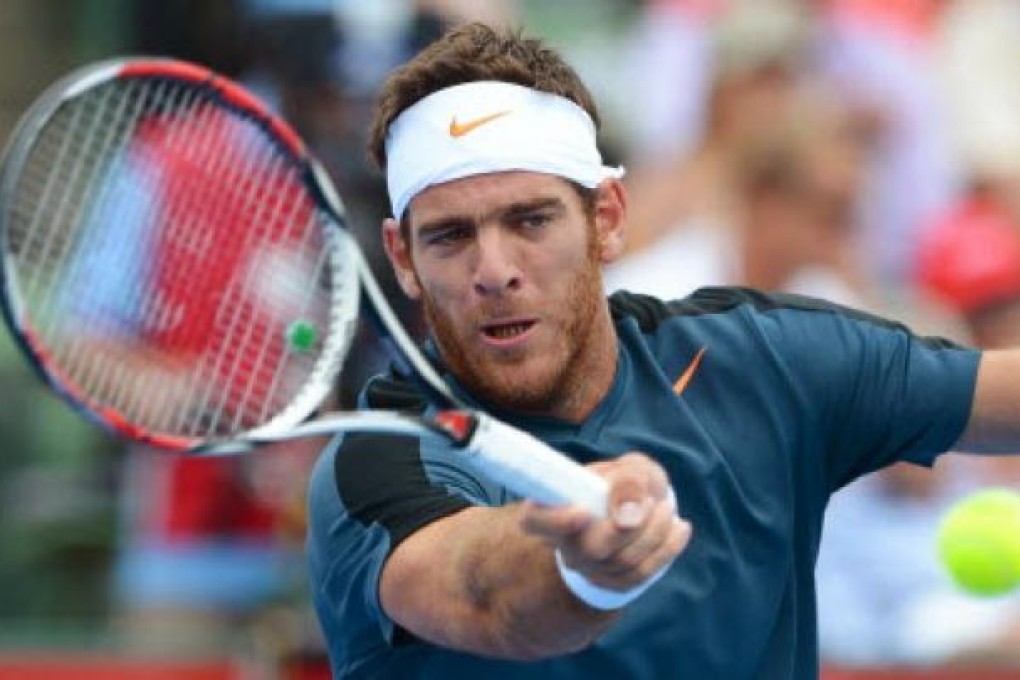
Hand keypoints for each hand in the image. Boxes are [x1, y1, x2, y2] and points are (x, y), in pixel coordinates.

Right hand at [520, 452, 690, 592]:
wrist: (642, 508)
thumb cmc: (629, 483)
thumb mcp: (632, 468)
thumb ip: (629, 481)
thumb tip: (629, 514)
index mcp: (556, 508)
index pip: (534, 520)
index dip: (553, 520)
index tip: (582, 512)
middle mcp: (566, 544)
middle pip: (592, 548)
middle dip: (633, 525)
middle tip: (653, 501)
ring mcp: (590, 568)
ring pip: (623, 561)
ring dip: (655, 532)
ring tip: (667, 508)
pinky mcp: (614, 583)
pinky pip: (641, 574)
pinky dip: (667, 549)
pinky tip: (679, 528)